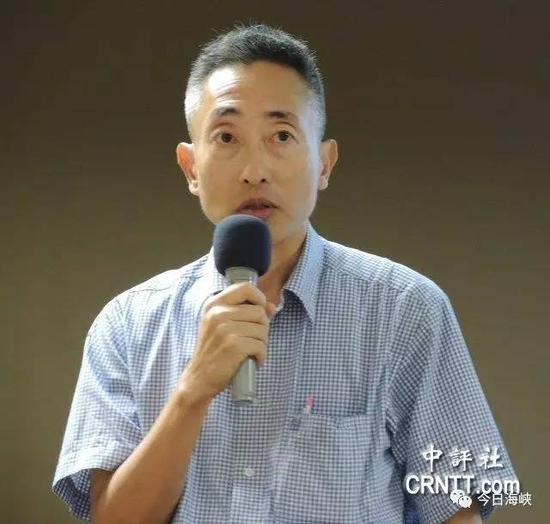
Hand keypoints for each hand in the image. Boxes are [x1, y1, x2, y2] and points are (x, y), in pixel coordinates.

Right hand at [178, 282, 276, 403]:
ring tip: (251, 351)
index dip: (259, 298)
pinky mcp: (233, 345)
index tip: (260, 312)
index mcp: (214, 304)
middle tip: (253, 340)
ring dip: (262, 343)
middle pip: (259, 311)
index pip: (245, 287)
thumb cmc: (214, 351)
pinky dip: (261, 355)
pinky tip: (253, 360)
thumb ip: (244, 312)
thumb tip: (271, 307)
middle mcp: (217, 313)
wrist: (199, 378)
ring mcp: (224, 329)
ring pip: (262, 329)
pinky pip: (260, 345)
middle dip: (262, 327)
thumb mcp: (222, 325)